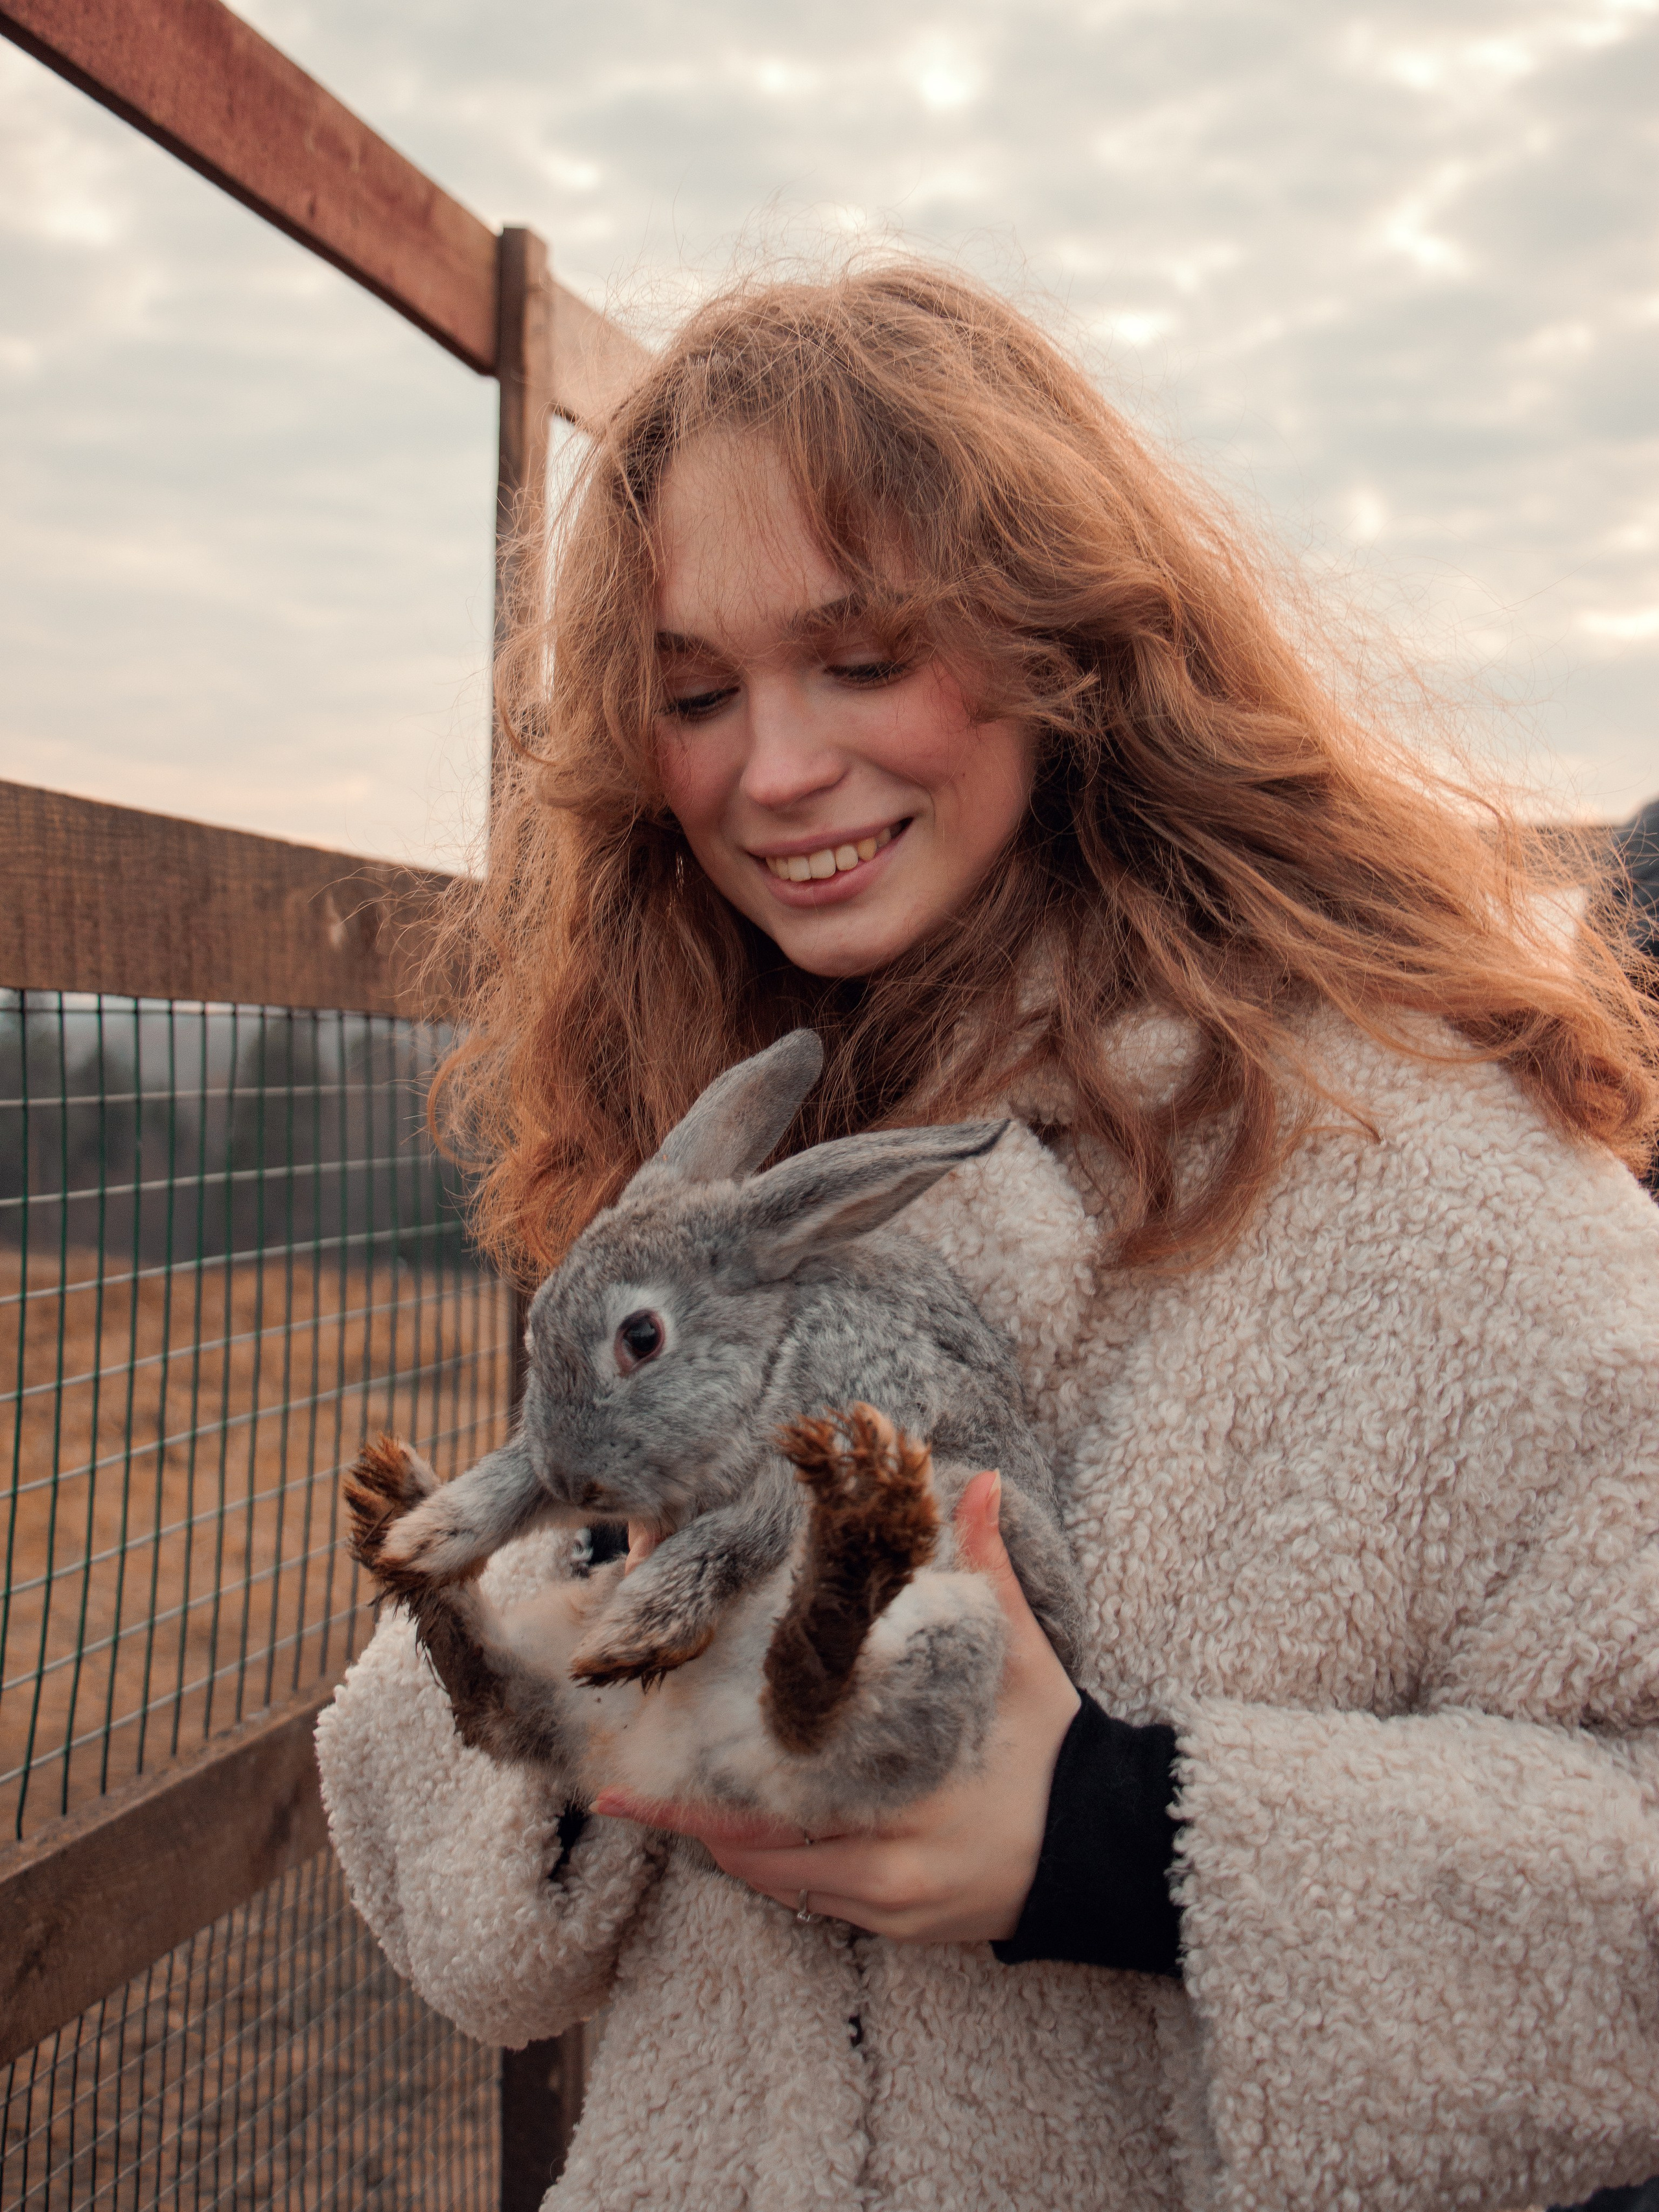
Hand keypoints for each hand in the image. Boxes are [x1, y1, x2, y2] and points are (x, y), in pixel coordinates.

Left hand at [593, 1470, 1080, 1943]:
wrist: (1109, 1847)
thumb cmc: (1058, 1749)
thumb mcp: (1026, 1658)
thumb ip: (991, 1570)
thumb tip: (982, 1481)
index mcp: (901, 1808)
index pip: (769, 1820)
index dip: (690, 1809)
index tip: (622, 1794)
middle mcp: (884, 1874)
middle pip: (757, 1862)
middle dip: (696, 1824)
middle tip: (634, 1791)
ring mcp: (890, 1910)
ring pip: (781, 1887)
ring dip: (736, 1846)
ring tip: (685, 1800)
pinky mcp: (902, 1930)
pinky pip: (817, 1904)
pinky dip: (783, 1868)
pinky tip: (760, 1829)